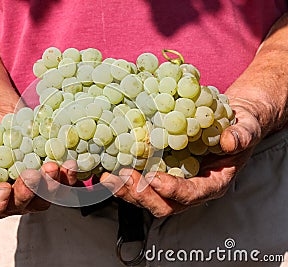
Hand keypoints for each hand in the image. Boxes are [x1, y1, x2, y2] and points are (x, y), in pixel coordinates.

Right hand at [0, 110, 76, 223]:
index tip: (0, 191)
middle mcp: (10, 197)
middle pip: (21, 205)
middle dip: (28, 193)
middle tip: (32, 177)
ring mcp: (33, 188)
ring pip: (45, 197)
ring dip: (52, 186)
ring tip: (56, 168)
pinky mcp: (50, 175)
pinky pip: (62, 182)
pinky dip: (69, 176)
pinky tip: (71, 163)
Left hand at [100, 98, 262, 216]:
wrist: (229, 121)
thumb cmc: (239, 127)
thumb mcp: (246, 128)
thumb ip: (241, 136)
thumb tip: (230, 141)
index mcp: (213, 183)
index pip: (192, 194)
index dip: (172, 189)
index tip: (153, 177)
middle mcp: (190, 188)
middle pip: (164, 205)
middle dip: (142, 194)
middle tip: (124, 176)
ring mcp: (173, 182)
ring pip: (148, 198)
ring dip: (126, 191)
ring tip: (109, 178)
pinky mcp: (160, 173)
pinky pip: (140, 184)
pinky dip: (124, 181)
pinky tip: (109, 171)